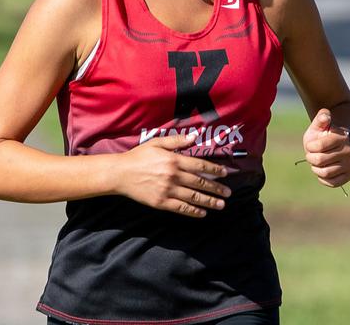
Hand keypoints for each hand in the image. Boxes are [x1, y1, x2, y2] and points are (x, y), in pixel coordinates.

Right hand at [113, 133, 232, 217]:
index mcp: (174, 160)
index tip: (225, 173)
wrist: (120, 173)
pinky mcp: (161, 202)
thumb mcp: (157, 142)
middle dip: (216, 188)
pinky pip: (181, 208)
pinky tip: (202, 213)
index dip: (214, 170)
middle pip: (200, 183)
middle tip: (228, 192)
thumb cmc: (138, 156)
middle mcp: (173, 175)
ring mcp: (168, 190)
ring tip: (221, 205)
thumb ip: (177, 140)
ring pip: (194, 197)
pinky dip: (193, 211)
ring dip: (209, 201)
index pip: (200, 165)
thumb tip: (195, 136)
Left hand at [302, 108, 349, 188]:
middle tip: (312, 154)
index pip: (318, 147)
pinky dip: (323, 178)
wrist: (338, 144)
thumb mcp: (320, 125)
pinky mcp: (349, 174)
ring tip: (317, 162)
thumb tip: (325, 115)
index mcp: (341, 137)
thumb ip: (321, 118)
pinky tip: (323, 170)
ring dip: (316, 168)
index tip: (311, 145)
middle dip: (310, 158)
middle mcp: (348, 151)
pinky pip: (332, 183)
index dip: (310, 147)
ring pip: (325, 173)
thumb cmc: (324, 134)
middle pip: (319, 161)